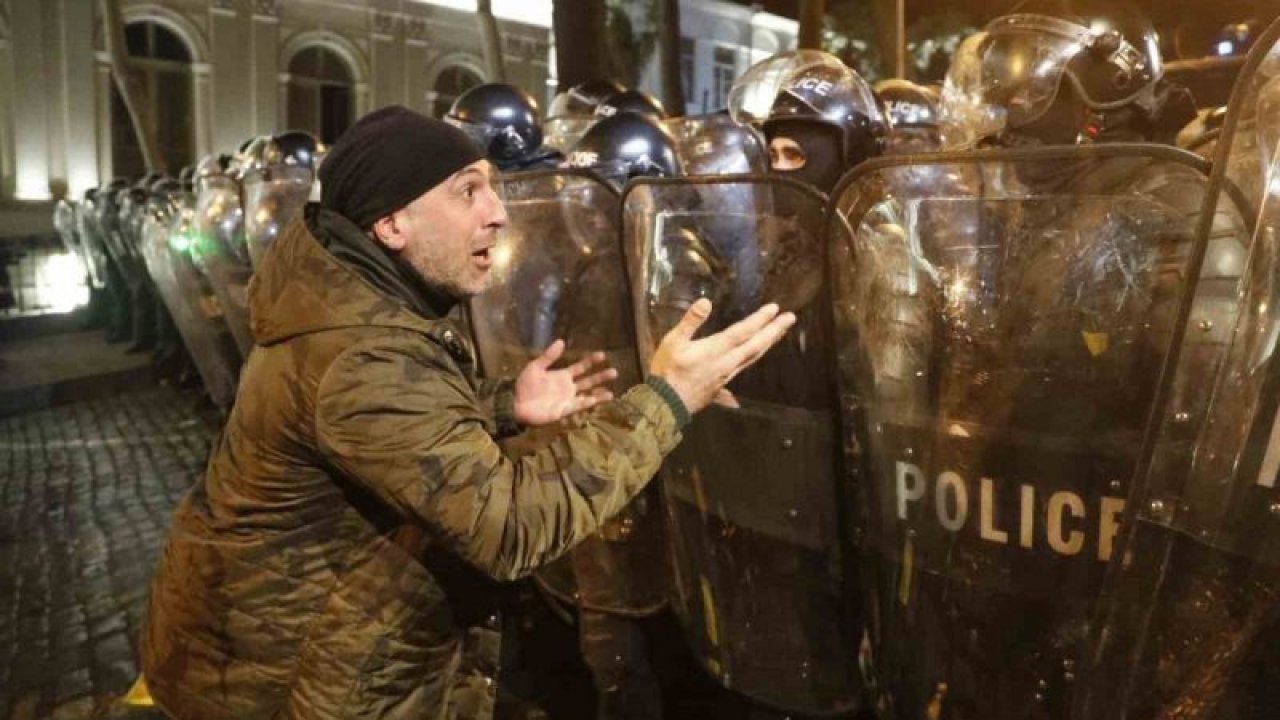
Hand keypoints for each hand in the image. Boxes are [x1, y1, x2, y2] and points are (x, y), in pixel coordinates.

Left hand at [513, 340, 617, 426]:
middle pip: (588, 381)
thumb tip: (562, 341)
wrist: (515, 403)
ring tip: (611, 393)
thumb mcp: (536, 367)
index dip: (591, 361)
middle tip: (614, 371)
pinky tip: (595, 399)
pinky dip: (586, 403)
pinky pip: (577, 406)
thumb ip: (549, 356)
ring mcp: (567, 400)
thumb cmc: (525, 386)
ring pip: (587, 395)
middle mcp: (568, 387)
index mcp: (562, 376)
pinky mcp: (563, 410)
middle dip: (601, 377)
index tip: (603, 354)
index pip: (581, 367)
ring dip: (599, 394)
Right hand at [648, 299, 794, 413]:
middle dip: (774, 330)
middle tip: (791, 318)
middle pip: (756, 345)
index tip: (775, 308)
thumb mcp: (672, 342)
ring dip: (768, 343)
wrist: (666, 404)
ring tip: (780, 332)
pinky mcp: (724, 384)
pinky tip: (757, 355)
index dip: (760, 320)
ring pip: (753, 357)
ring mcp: (727, 375)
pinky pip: (745, 366)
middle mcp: (727, 363)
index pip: (743, 332)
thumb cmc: (667, 371)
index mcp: (715, 350)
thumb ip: (690, 322)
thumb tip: (705, 302)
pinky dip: (755, 356)